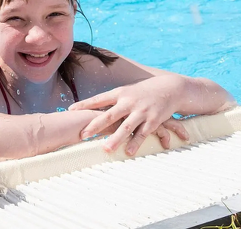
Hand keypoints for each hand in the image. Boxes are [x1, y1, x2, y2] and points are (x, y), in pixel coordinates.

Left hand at [69, 79, 188, 155]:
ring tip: (105, 149)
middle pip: (109, 114)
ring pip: (126, 127)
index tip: (70, 110)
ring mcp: (141, 111)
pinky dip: (135, 143)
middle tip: (83, 135)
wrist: (170, 88)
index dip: (84, 104)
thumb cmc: (142, 92)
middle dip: (96, 125)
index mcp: (119, 93)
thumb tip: (91, 107)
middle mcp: (129, 102)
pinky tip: (129, 152)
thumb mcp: (126, 92)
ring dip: (116, 139)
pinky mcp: (154, 120)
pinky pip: (142, 133)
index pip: (98, 99)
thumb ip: (111, 100)